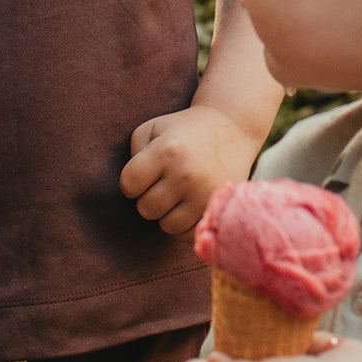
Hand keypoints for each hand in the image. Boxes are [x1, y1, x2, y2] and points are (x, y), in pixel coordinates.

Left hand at [121, 104, 266, 237]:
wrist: (233, 127)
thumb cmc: (183, 131)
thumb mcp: (153, 129)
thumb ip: (134, 154)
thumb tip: (131, 189)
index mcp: (165, 152)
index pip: (128, 185)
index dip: (131, 183)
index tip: (144, 175)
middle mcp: (185, 174)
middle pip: (146, 209)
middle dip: (149, 198)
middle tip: (163, 185)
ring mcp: (204, 193)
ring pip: (167, 226)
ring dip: (167, 214)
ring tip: (177, 195)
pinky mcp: (218, 207)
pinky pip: (189, 234)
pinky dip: (185, 225)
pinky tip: (189, 206)